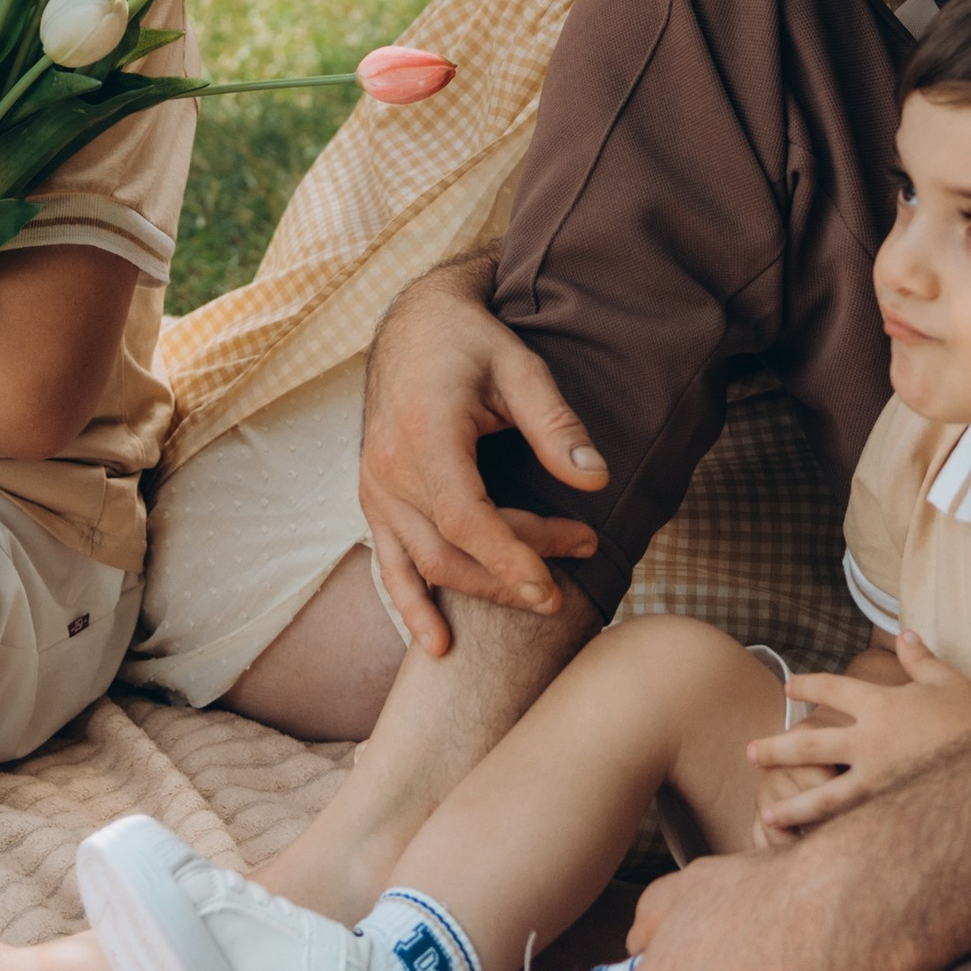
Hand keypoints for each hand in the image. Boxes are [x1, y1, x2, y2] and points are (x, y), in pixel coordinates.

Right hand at [360, 258, 604, 656]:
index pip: (465, 517)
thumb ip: (555, 422)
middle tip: (576, 572)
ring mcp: (375, 488)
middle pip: (452, 548)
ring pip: (427, 563)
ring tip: (540, 601)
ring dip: (483, 589)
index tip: (556, 585)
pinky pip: (389, 563)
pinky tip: (437, 644)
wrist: (413, 326)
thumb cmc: (470, 342)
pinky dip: (412, 605)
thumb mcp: (519, 366)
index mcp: (424, 431)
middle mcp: (389, 467)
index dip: (510, 558)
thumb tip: (597, 478)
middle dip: (515, 572)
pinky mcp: (374, 499)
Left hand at [749, 636, 970, 836]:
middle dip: (776, 749)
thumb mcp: (949, 681)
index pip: (832, 689)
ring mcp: (877, 782)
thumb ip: (921, 659)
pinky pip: (849, 825)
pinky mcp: (889, 813)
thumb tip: (904, 634)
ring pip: (822, 796)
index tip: (788, 688)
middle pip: (809, 746)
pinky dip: (826, 834)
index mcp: (880, 705)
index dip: (808, 686)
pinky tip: (808, 845)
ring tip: (766, 815)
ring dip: (791, 805)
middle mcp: (869, 743)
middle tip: (750, 753)